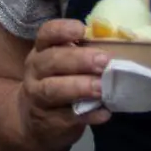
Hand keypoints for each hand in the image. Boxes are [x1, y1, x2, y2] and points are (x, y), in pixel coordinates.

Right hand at [18, 19, 110, 149]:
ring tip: (102, 88)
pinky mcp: (50, 120)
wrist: (32, 121)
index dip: (62, 30)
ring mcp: (39, 97)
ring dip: (80, 87)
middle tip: (103, 62)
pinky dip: (88, 114)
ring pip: (53, 89)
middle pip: (52, 61)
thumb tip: (118, 46)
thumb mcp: (61, 65)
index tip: (82, 29)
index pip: (46, 34)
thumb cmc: (57, 82)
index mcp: (42, 51)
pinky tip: (104, 112)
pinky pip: (69, 116)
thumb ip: (81, 54)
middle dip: (79, 60)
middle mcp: (36, 71)